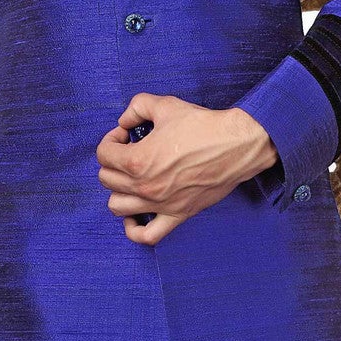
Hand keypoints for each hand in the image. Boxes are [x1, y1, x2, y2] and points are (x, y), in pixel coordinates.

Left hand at [95, 92, 278, 245]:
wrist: (236, 145)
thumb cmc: (202, 126)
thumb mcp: (165, 105)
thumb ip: (136, 107)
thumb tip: (125, 120)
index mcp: (137, 160)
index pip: (103, 154)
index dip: (111, 140)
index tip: (125, 134)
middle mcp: (144, 186)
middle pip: (107, 179)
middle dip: (113, 162)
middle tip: (129, 151)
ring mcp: (160, 204)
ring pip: (117, 207)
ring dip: (118, 190)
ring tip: (130, 179)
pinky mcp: (177, 215)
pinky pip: (147, 235)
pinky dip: (134, 229)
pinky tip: (134, 215)